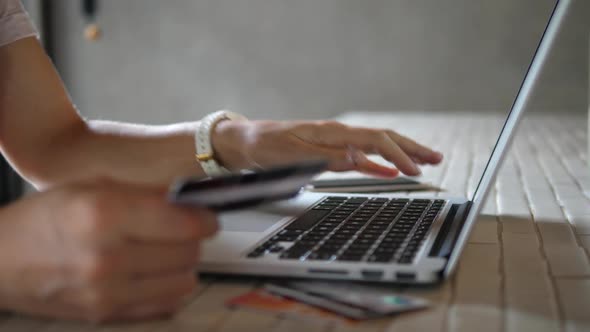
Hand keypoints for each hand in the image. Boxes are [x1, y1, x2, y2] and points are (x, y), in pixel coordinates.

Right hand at [0, 179, 217, 321]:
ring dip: (183, 265)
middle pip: (189, 252)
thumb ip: (144, 195)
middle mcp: (108, 257)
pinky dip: (168, 288)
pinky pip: (165, 304)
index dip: (204, 218)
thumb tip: (193, 205)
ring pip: (184, 280)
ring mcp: (107, 292)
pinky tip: (154, 273)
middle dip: (193, 239)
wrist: (2, 261)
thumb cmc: (46, 218)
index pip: (184, 223)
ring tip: (166, 252)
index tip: (207, 216)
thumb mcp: (92, 188)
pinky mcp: (107, 315)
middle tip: (183, 230)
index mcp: (104, 215)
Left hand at [212, 120, 442, 176]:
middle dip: (411, 149)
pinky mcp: (331, 153)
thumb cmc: (268, 147)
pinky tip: (391, 172)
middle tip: (436, 159)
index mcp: (333, 133)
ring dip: (401, 155)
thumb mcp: (294, 155)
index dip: (399, 156)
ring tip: (424, 162)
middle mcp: (339, 135)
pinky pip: (362, 157)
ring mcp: (337, 143)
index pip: (376, 141)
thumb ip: (327, 157)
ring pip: (377, 147)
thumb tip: (357, 159)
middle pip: (384, 138)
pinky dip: (379, 164)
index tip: (416, 171)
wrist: (248, 142)